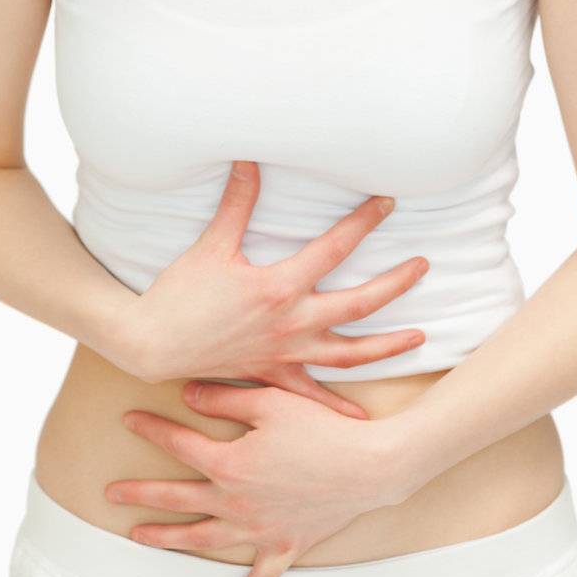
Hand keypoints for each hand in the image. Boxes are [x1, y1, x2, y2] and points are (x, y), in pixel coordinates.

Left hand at [110, 381, 397, 576]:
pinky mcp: (285, 547)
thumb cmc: (322, 428)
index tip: (127, 418)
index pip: (179, 444)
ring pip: (204, 539)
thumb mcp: (271, 401)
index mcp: (230, 464)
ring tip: (139, 537)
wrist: (369, 465)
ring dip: (169, 538)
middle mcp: (236, 503)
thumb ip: (225, 400)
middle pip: (179, 498)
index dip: (151, 429)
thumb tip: (187, 395)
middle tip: (111, 492)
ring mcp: (259, 530)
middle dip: (142, 493)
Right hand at [127, 160, 429, 420]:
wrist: (152, 344)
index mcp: (280, 286)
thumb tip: (248, 157)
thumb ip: (237, 201)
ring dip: (387, 346)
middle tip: (423, 266)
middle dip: (396, 284)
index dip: (364, 222)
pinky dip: (338, 406)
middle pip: (359, 303)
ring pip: (350, 353)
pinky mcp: (273, 374)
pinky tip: (362, 418)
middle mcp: (292, 322)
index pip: (334, 248)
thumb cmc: (181, 293)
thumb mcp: (213, 243)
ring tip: (419, 338)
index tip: (388, 202)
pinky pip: (313, 394)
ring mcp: (286, 353)